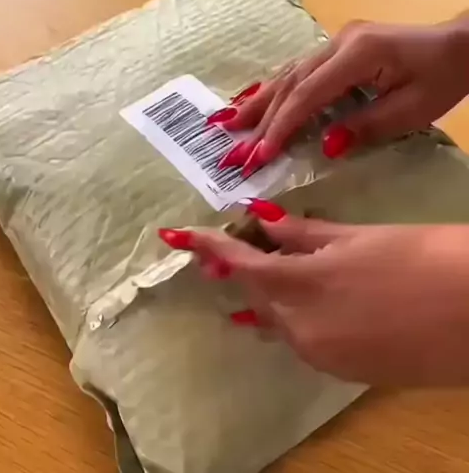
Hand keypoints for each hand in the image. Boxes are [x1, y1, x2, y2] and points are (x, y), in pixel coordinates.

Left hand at [190, 209, 468, 386]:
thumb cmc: (421, 259)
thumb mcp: (360, 237)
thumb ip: (306, 233)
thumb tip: (262, 220)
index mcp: (303, 286)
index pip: (240, 264)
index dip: (205, 246)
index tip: (172, 236)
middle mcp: (302, 328)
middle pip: (257, 294)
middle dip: (239, 268)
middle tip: (225, 245)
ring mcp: (322, 355)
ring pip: (279, 320)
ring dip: (266, 295)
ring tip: (258, 271)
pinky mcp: (344, 371)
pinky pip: (302, 341)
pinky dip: (292, 318)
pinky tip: (299, 305)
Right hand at [210, 18, 468, 170]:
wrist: (461, 45)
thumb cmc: (441, 79)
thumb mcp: (411, 110)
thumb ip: (365, 126)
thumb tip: (325, 146)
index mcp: (356, 54)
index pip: (308, 94)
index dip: (281, 126)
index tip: (258, 155)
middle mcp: (339, 42)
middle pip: (291, 82)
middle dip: (260, 118)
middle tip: (231, 148)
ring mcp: (337, 40)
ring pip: (290, 72)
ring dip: (260, 100)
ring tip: (227, 123)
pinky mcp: (341, 46)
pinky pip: (301, 69)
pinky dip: (277, 88)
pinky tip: (256, 98)